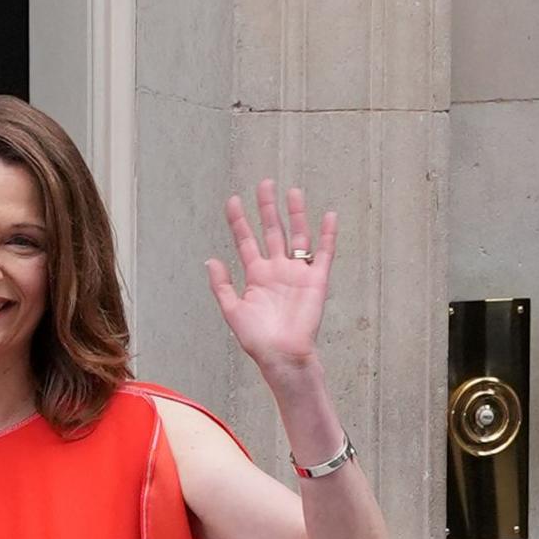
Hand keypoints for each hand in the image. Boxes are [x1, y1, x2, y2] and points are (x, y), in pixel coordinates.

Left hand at [206, 180, 334, 380]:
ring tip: (291, 192)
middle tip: (264, 184)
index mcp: (256, 275)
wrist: (281, 355)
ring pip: (297, 236)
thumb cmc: (257, 339)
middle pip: (273, 231)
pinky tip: (328, 216)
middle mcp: (277, 269)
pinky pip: (324, 254)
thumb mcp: (232, 311)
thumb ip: (222, 285)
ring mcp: (297, 273)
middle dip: (267, 208)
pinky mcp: (317, 280)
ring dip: (295, 214)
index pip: (247, 241)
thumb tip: (210, 259)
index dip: (239, 221)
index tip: (233, 201)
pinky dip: (327, 235)